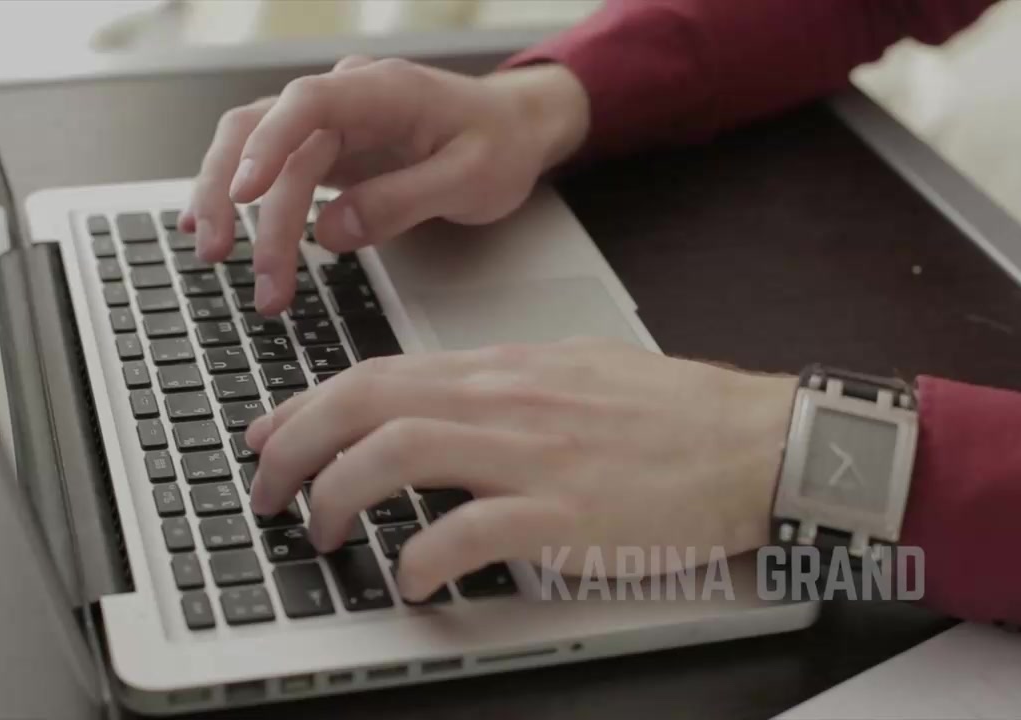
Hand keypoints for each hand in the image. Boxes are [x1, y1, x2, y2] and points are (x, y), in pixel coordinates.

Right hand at [179, 58, 589, 313]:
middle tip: (228, 260)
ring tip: (220, 260)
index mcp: (383, 89)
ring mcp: (330, 123)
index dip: (269, 145)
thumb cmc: (499, 145)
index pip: (307, 103)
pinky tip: (214, 229)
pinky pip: (270, 169)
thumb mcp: (470, 179)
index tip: (243, 193)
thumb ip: (401, 202)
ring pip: (254, 150)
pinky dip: (238, 200)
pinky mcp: (325, 151)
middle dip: (235, 197)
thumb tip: (332, 233)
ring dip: (230, 207)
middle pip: (264, 130)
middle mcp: (346, 98)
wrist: (515, 131)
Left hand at [244, 338, 796, 601]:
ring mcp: (532, 457)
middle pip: (367, 405)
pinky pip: (466, 534)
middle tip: (267, 488)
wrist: (753, 442)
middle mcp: (505, 402)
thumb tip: (439, 402)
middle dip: (296, 446)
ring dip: (340, 495)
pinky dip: (421, 560)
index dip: (307, 404)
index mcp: (503, 370)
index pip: (377, 374)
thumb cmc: (670, 413)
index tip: (271, 433)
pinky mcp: (563, 515)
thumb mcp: (571, 372)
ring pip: (397, 454)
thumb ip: (498, 387)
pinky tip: (410, 580)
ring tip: (324, 530)